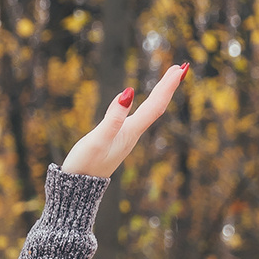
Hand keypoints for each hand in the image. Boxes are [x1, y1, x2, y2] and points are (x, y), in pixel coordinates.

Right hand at [60, 63, 188, 179]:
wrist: (78, 189)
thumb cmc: (85, 165)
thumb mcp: (98, 139)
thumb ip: (113, 118)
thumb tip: (128, 93)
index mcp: (131, 132)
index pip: (155, 106)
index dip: (167, 87)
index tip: (180, 69)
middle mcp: (132, 134)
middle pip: (156, 108)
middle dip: (167, 87)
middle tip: (181, 68)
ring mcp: (126, 138)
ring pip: (149, 113)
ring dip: (160, 95)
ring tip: (168, 80)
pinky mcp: (117, 141)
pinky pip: (138, 118)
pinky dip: (146, 106)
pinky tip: (144, 105)